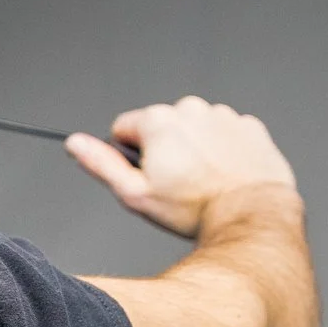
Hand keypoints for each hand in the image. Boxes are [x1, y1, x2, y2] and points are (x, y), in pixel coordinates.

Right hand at [66, 96, 298, 238]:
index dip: (131, 155)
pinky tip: (225, 174)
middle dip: (165, 150)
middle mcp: (191, 109)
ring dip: (195, 149)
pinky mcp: (249, 127)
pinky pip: (225, 134)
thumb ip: (101, 163)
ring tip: (204, 180)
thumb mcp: (135, 194)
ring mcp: (223, 116)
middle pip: (161, 126)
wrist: (251, 216)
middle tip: (178, 182)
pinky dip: (223, 150)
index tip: (150, 175)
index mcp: (158, 121)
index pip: (124, 128)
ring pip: (194, 129)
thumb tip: (76, 143)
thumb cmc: (195, 209)